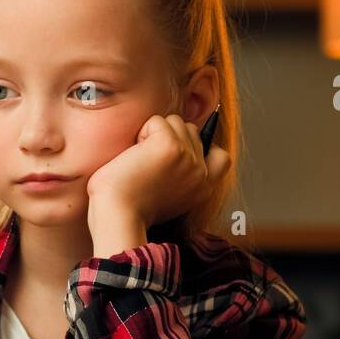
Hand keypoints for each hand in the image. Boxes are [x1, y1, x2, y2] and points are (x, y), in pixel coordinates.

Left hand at [85, 113, 231, 255]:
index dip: (202, 146)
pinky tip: (134, 156)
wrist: (118, 216)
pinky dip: (141, 133)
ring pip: (175, 122)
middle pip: (191, 130)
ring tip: (141, 160)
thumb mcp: (169, 197)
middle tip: (149, 164)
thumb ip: (182, 176)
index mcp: (203, 188)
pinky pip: (156, 121)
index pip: (221, 157)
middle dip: (168, 137)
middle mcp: (200, 173)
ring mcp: (188, 157)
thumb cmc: (130, 208)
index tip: (179, 153)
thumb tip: (180, 148)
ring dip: (153, 134)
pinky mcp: (170, 145)